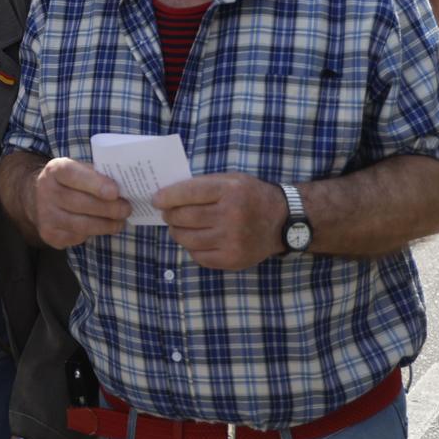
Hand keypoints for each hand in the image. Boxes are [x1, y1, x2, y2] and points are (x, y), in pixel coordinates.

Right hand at [29, 157, 130, 247]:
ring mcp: (45, 215)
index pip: (73, 175)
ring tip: (120, 222)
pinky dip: (94, 233)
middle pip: (80, 203)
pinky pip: (77, 237)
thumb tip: (125, 187)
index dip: (95, 184)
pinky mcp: (49, 234)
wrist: (37, 197)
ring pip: (81, 225)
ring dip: (106, 225)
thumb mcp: (79, 169)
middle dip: (108, 208)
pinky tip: (102, 227)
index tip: (115, 192)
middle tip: (126, 209)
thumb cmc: (69, 182)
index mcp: (55, 170)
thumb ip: (97, 175)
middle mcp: (46, 191)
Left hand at [154, 174, 285, 270]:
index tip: (156, 199)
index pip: (189, 192)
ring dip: (177, 231)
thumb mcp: (231, 180)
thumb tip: (169, 194)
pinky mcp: (233, 259)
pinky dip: (191, 247)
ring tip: (178, 226)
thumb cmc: (251, 195)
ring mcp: (232, 240)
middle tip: (167, 213)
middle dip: (170, 214)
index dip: (167, 196)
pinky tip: (196, 239)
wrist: (282, 221)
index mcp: (230, 190)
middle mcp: (231, 215)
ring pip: (188, 238)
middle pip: (184, 217)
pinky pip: (199, 256)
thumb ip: (203, 185)